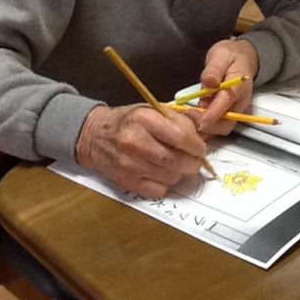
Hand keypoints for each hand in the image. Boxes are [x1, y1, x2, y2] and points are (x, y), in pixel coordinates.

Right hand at [75, 104, 207, 197]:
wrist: (94, 136)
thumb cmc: (129, 121)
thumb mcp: (152, 110)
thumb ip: (179, 120)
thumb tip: (205, 134)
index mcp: (144, 119)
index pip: (181, 137)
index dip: (197, 146)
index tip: (201, 148)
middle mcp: (135, 142)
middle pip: (178, 160)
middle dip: (193, 162)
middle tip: (195, 160)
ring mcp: (129, 164)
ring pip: (171, 177)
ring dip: (179, 173)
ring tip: (176, 164)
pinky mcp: (126, 182)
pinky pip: (158, 190)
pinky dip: (165, 184)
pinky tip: (161, 173)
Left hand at [196, 38, 258, 133]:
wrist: (242, 57)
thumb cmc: (231, 55)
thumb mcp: (221, 55)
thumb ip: (215, 69)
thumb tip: (209, 82)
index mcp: (239, 87)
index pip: (226, 103)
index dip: (210, 113)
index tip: (194, 115)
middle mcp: (239, 103)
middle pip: (226, 124)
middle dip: (207, 126)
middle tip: (187, 117)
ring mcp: (234, 110)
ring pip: (221, 128)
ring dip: (204, 128)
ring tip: (186, 119)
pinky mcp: (227, 112)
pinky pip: (217, 125)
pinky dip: (204, 125)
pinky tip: (191, 119)